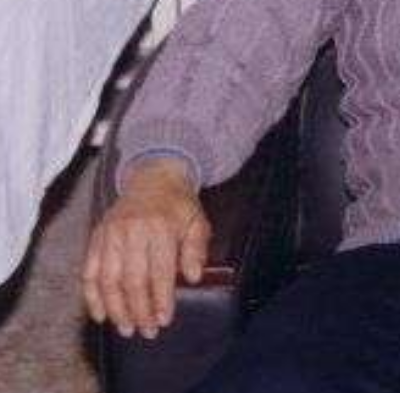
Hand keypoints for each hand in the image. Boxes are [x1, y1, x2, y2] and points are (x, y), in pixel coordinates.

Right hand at [81, 158, 210, 339]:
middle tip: (145, 332)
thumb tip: (192, 277)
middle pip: (132, 279)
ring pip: (108, 279)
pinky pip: (89, 271)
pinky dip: (92, 296)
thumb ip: (196, 249)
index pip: (160, 271)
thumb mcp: (197, 222)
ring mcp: (110, 234)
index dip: (161, 299)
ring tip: (125, 329)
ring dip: (116, 308)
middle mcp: (132, 231)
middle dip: (138, 310)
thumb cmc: (178, 207)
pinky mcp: (96, 237)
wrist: (153, 179)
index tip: (163, 320)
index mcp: (160, 227)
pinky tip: (100, 315)